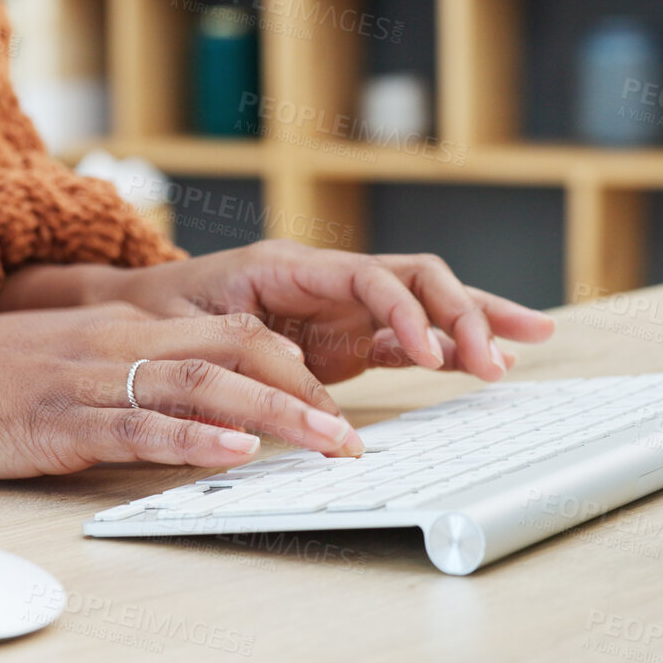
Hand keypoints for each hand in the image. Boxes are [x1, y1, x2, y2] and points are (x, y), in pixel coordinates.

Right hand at [0, 302, 364, 477]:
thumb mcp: (64, 371)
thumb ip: (129, 389)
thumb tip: (200, 426)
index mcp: (123, 330)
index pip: (234, 334)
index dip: (297, 369)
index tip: (339, 408)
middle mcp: (115, 344)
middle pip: (238, 350)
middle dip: (308, 392)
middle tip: (355, 438)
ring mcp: (85, 381)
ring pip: (203, 384)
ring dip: (277, 416)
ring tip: (329, 445)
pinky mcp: (52, 422)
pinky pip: (135, 426)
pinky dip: (193, 439)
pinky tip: (236, 453)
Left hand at [98, 240, 556, 384]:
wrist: (135, 316)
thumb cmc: (154, 316)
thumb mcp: (188, 334)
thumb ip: (245, 356)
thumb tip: (300, 395)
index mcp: (290, 267)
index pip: (372, 277)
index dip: (408, 312)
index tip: (430, 355)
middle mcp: (326, 280)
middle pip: (416, 280)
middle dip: (466, 312)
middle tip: (501, 358)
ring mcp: (340, 311)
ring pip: (425, 304)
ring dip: (475, 323)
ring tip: (527, 345)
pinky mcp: (344, 342)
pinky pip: (408, 341)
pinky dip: (448, 351)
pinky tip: (485, 364)